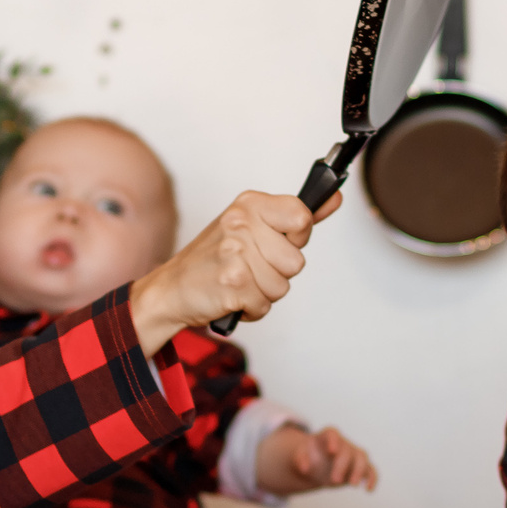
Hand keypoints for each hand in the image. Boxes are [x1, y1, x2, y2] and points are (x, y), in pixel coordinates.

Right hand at [130, 190, 340, 352]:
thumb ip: (296, 216)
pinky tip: (232, 296)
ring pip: (282, 287)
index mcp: (249, 204)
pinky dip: (251, 309)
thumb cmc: (214, 259)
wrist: (171, 289)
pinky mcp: (233, 283)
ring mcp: (235, 253)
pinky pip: (265, 306)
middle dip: (277, 273)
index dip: (296, 237)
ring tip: (239, 282)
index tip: (275, 241)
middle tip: (248, 267)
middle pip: (296, 261)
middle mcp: (241, 223)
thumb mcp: (252, 226)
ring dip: (263, 293)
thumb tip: (335, 198)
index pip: (302, 216)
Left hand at [256, 424, 378, 495]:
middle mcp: (343, 443)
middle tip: (334, 481)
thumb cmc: (309, 456)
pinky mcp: (360, 467)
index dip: (333, 441)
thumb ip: (300, 459)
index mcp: (328, 436)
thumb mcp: (300, 455)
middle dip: (342, 466)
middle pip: (347, 451)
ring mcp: (354, 454)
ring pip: (362, 458)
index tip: (332, 451)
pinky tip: (368, 490)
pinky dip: (372, 478)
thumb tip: (303, 468)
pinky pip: (370, 470)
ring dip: (359, 471)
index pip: (332, 434)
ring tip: (352, 485)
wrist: (317, 464)